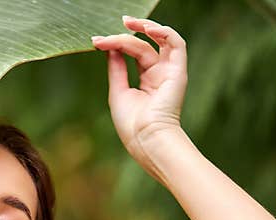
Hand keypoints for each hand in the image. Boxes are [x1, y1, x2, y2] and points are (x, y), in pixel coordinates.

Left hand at [92, 16, 187, 171]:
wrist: (146, 139)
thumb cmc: (132, 124)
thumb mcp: (118, 92)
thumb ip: (117, 68)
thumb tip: (111, 47)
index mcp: (148, 80)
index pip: (133, 53)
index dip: (115, 44)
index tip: (96, 42)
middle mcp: (160, 73)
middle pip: (142, 45)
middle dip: (124, 35)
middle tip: (106, 33)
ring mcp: (170, 72)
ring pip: (158, 40)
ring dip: (145, 26)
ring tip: (127, 22)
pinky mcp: (179, 72)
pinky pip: (177, 43)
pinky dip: (164, 32)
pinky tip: (146, 29)